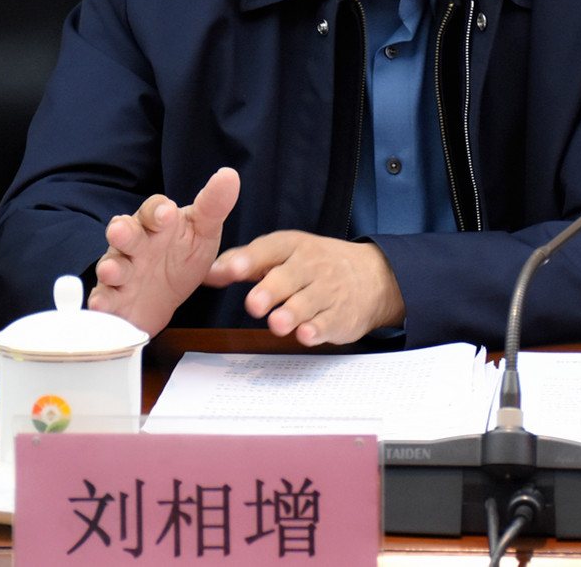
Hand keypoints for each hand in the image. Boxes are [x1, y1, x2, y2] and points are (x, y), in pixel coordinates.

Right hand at [89, 167, 239, 336]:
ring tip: (110, 271)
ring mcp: (122, 271)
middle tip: (120, 230)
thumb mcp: (203, 231)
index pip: (154, 210)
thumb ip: (214, 205)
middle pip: (126, 233)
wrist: (163, 297)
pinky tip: (101, 304)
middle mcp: (134, 244)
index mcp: (157, 224)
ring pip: (112, 265)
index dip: (158, 210)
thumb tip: (229, 174)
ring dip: (110, 268)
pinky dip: (101, 302)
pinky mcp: (114, 299)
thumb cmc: (181, 256)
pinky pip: (105, 299)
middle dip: (123, 232)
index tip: (168, 212)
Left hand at [204, 231, 404, 345]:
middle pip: (289, 277)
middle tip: (254, 304)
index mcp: (293, 247)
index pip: (270, 249)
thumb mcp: (283, 254)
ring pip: (308, 302)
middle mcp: (311, 266)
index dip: (249, 259)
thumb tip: (208, 272)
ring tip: (277, 323)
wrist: (372, 277)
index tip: (231, 270)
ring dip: (292, 313)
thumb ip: (244, 262)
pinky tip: (307, 334)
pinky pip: (329, 322)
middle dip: (271, 290)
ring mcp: (328, 291)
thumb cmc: (313, 266)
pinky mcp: (341, 316)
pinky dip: (318, 329)